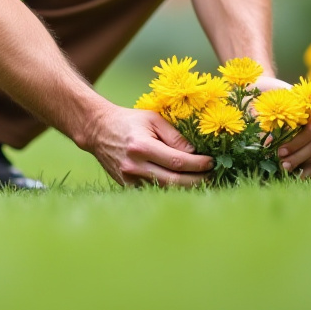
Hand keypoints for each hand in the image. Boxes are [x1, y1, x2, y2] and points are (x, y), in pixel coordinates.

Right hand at [80, 104, 211, 187]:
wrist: (98, 130)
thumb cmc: (129, 120)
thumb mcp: (153, 118)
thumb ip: (174, 135)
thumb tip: (195, 153)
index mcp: (142, 146)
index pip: (177, 161)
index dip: (197, 165)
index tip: (211, 162)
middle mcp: (134, 165)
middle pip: (173, 181)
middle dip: (197, 180)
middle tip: (212, 176)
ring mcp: (129, 178)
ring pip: (164, 190)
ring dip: (186, 188)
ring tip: (202, 182)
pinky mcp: (126, 185)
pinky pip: (152, 191)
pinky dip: (169, 190)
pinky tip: (182, 185)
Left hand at [249, 76, 310, 179]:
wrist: (265, 93)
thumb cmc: (260, 93)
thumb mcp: (256, 96)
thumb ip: (256, 107)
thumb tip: (256, 122)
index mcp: (305, 108)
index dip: (298, 141)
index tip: (278, 150)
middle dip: (298, 156)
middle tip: (280, 164)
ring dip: (303, 165)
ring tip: (285, 172)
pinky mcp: (310, 148)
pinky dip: (310, 172)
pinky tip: (295, 178)